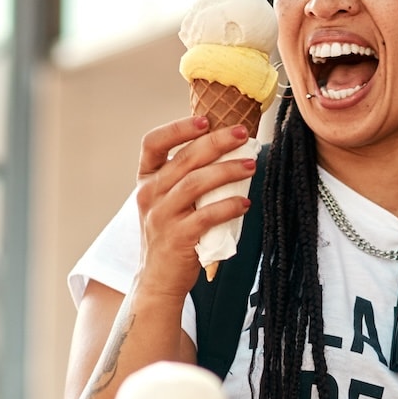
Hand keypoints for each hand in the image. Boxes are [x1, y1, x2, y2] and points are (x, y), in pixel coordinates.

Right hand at [133, 116, 255, 304]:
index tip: (205, 119)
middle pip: (184, 159)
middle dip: (216, 142)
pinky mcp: (177, 238)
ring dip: (227, 171)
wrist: (158, 279)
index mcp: (146, 180)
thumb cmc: (171, 235)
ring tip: (251, 165)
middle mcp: (150, 194)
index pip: (152, 143)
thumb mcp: (168, 202)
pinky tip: (245, 204)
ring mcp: (161, 216)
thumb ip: (185, 178)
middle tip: (242, 134)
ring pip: (196, 183)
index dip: (178, 128)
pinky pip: (206, 216)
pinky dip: (228, 207)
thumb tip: (226, 150)